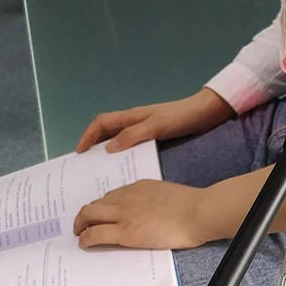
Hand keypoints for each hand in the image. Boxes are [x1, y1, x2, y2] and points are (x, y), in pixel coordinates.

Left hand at [73, 179, 211, 249]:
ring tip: (81, 235)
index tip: (104, 214)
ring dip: (81, 225)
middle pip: (95, 203)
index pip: (113, 195)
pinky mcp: (124, 232)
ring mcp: (124, 214)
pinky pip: (94, 234)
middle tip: (84, 225)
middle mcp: (127, 197)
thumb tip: (152, 210)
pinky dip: (85, 239)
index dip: (104, 206)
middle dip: (85, 215)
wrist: (198, 212)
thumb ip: (154, 200)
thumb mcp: (168, 194)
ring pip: (88, 215)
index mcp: (139, 187)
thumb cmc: (193, 205)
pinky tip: (85, 244)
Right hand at [75, 88, 234, 153]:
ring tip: (105, 171)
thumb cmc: (180, 117)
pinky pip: (133, 145)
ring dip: (110, 152)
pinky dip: (125, 155)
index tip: (80, 153)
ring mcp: (145, 129)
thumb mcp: (156, 127)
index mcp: (131, 117)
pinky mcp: (155, 136)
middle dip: (95, 146)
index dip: (88, 136)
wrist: (205, 114)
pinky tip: (128, 168)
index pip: (101, 123)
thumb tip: (108, 149)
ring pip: (120, 139)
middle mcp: (134, 122)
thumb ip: (132, 136)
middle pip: (107, 132)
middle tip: (89, 166)